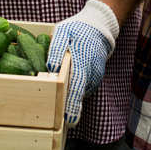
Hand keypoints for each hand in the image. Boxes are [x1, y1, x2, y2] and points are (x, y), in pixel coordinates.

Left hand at [47, 0, 119, 126]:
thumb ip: (56, 50)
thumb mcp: (63, 33)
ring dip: (72, 99)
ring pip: (82, 92)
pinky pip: (85, 88)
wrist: (99, 27)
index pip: (77, 85)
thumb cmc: (78, 30)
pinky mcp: (96, 77)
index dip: (72, 103)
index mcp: (82, 60)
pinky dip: (77, 91)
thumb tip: (51, 68)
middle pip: (80, 94)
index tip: (69, 119)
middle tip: (64, 122)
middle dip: (71, 109)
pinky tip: (69, 87)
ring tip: (63, 104)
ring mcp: (95, 75)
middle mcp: (91, 71)